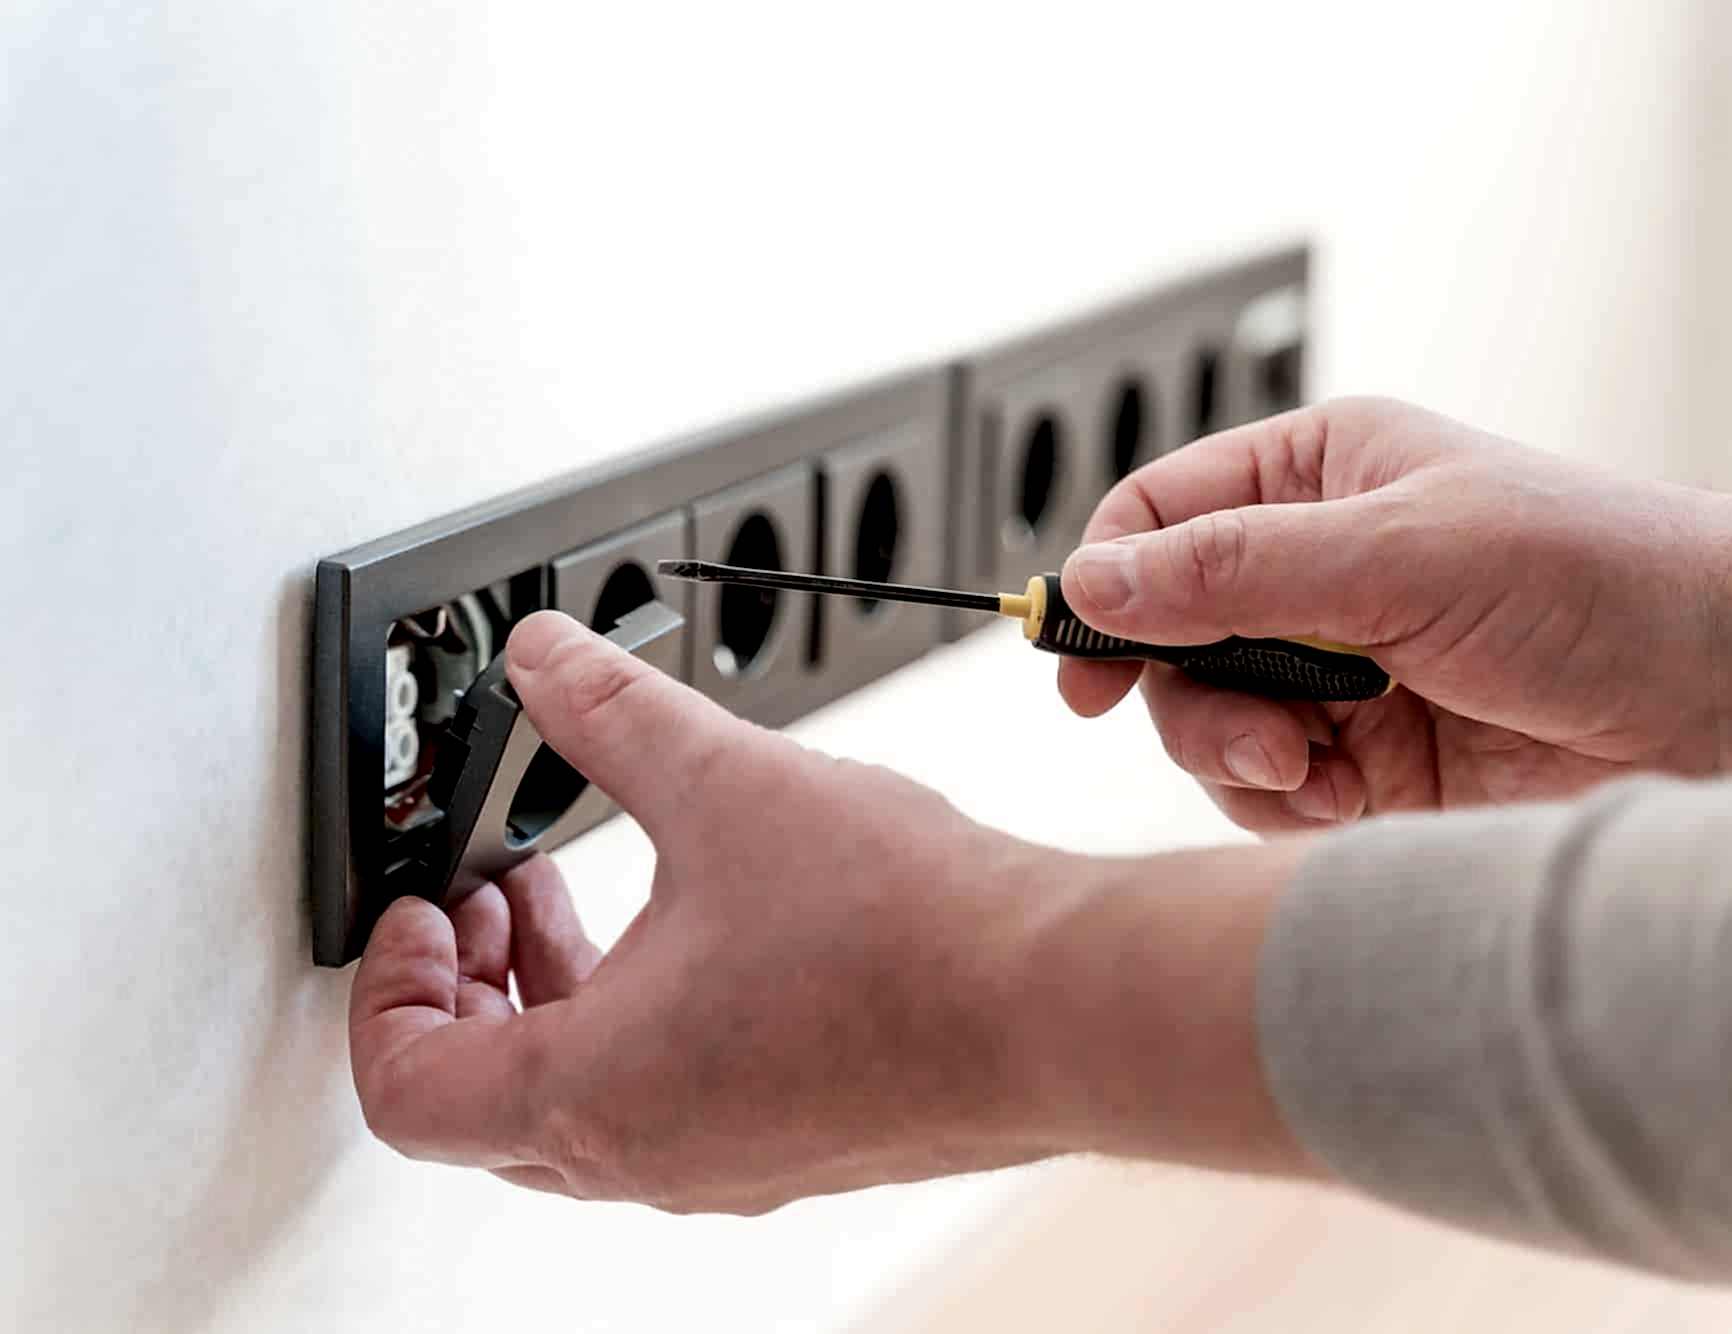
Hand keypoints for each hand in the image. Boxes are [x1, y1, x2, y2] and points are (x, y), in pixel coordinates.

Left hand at [348, 611, 1057, 1211]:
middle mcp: (652, 1152)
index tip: (423, 910)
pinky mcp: (797, 1143)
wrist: (1062, 1002)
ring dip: (561, 999)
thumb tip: (544, 658)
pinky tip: (707, 926)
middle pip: (487, 1101)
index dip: (387, 990)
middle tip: (500, 893)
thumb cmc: (913, 936)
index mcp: (598, 1093)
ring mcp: (728, 1161)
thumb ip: (611, 712)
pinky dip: (644, 1024)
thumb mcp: (726, 784)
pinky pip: (671, 1101)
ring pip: (583, 1104)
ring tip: (593, 896)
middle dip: (474, 983)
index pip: (409, 1089)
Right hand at [1058, 397, 1731, 833]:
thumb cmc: (1592, 579)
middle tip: (1253, 741)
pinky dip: (1290, 805)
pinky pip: (1270, 789)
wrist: (1728, 694)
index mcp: (1316, 477)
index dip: (1105, 590)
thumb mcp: (1394, 555)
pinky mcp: (1371, 759)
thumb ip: (1230, 571)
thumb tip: (1088, 582)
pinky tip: (1352, 802)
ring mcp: (1341, 668)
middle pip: (1169, 637)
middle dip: (1190, 699)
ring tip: (1319, 774)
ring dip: (1242, 759)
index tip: (1080, 670)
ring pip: (1209, 723)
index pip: (1156, 520)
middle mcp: (1317, 568)